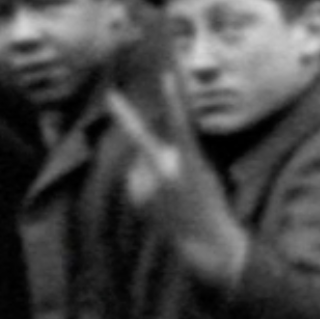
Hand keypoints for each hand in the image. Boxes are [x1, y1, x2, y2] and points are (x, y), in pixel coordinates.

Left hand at [104, 73, 248, 289]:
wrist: (204, 243)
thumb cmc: (209, 202)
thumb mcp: (202, 172)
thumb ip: (179, 153)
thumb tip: (150, 148)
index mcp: (190, 160)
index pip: (180, 122)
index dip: (172, 99)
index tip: (167, 75)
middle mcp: (166, 171)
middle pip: (141, 137)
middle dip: (125, 115)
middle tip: (110, 94)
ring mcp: (149, 185)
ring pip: (140, 162)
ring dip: (149, 169)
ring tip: (170, 191)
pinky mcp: (137, 198)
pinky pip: (136, 180)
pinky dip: (144, 184)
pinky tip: (160, 201)